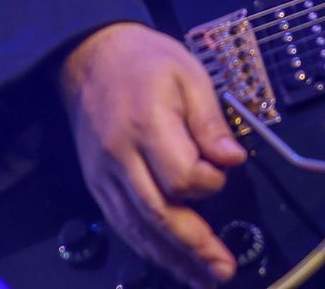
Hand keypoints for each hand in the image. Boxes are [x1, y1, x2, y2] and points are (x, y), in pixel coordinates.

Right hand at [57, 22, 246, 285]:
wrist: (91, 58)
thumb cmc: (147, 62)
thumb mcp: (189, 75)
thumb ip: (210, 121)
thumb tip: (234, 160)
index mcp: (146, 125)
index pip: (180, 176)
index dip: (210, 182)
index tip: (226, 170)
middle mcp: (120, 159)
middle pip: (157, 214)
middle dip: (193, 247)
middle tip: (223, 270)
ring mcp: (104, 177)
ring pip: (138, 229)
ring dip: (172, 259)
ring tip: (202, 279)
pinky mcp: (97, 186)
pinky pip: (123, 225)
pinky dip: (148, 248)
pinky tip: (170, 261)